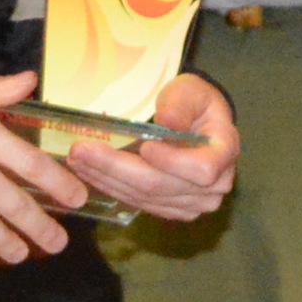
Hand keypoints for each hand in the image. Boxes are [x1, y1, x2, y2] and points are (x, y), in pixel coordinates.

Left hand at [54, 72, 236, 223]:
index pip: (201, 169)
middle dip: (117, 168)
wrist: (197, 122)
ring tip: (77, 160)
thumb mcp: (189, 91)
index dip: (172, 162)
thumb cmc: (194, 102)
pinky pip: (140, 203)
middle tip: (80, 152)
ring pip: (145, 197)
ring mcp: (194, 203)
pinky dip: (113, 188)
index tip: (144, 146)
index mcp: (225, 152)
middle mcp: (215, 185)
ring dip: (107, 179)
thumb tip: (167, 122)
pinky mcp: (173, 209)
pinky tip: (90, 173)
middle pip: (161, 185)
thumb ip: (180, 105)